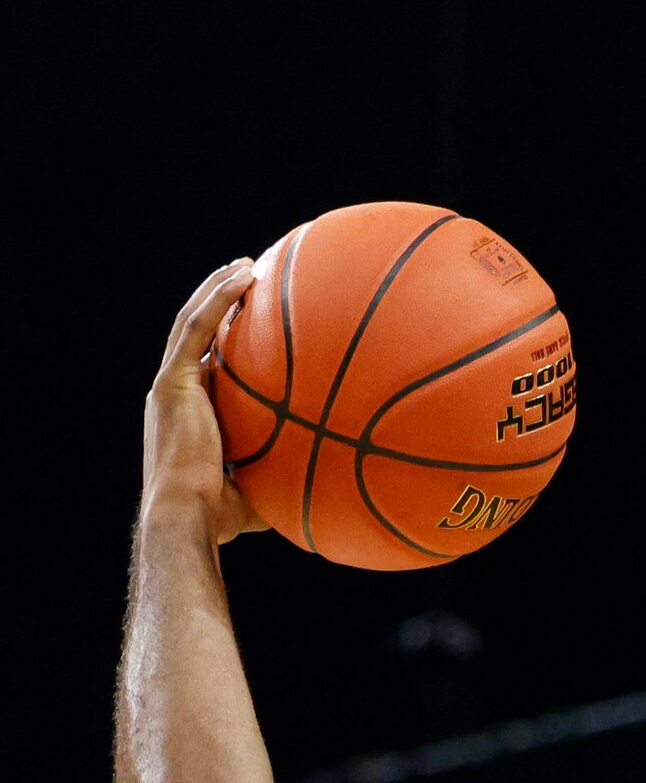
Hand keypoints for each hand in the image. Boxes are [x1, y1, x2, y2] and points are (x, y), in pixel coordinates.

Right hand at [143, 259, 267, 545]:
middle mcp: (178, 392)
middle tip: (252, 280)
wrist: (189, 516)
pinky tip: (244, 276)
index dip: (229, 341)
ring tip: (247, 265)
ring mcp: (172, 384)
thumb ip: (288, 476)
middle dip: (222, 303)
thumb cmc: (225, 516)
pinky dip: (217, 299)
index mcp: (193, 413)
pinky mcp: (172, 381)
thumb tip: (335, 485)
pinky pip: (196, 328)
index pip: (211, 365)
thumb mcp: (264, 489)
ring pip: (193, 321)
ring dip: (219, 289)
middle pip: (199, 335)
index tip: (258, 325)